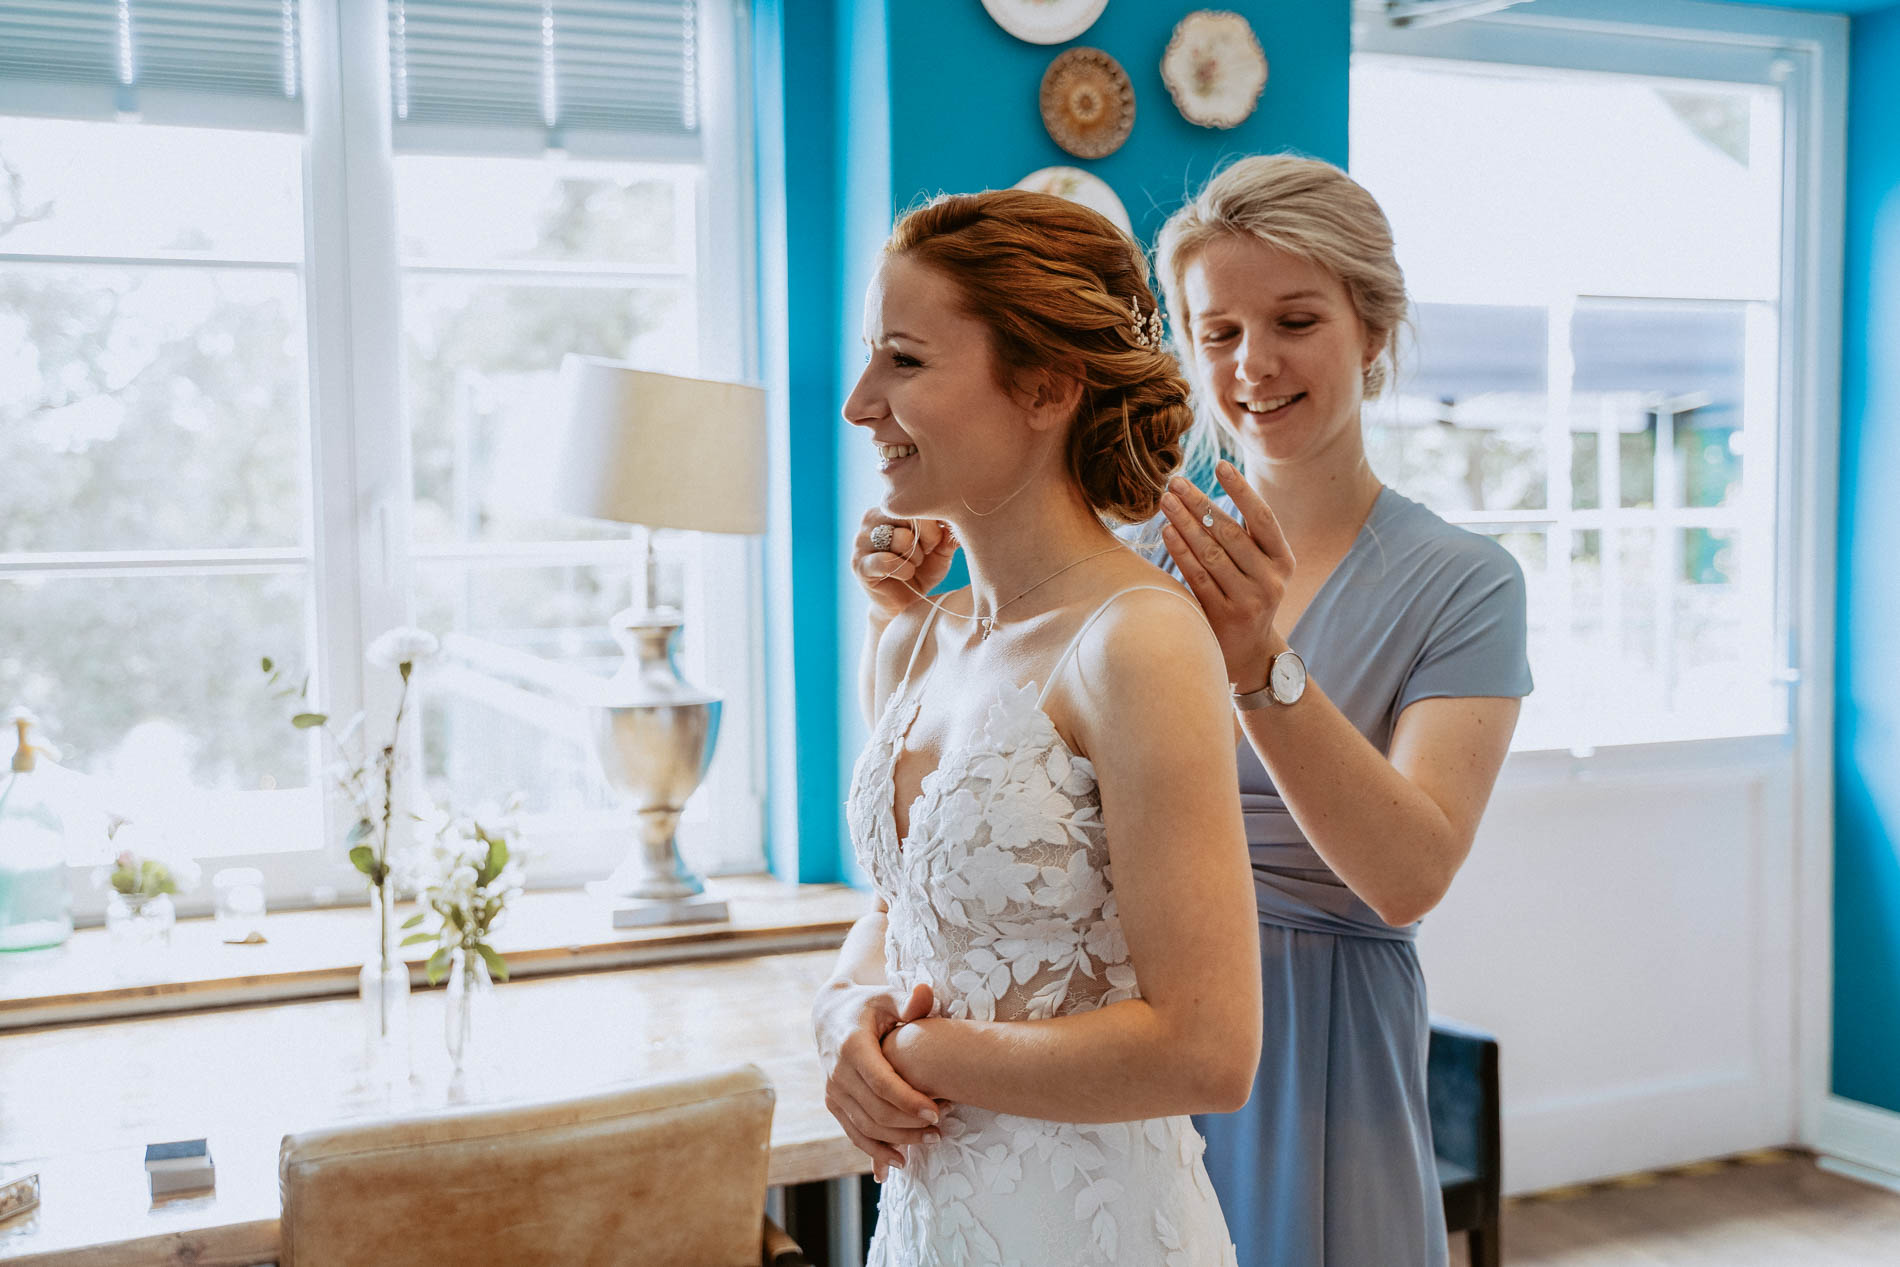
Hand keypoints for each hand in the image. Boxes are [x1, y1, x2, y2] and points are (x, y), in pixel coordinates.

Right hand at [814, 979, 940, 1181]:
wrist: (830, 1014)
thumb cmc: (868, 1004)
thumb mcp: (887, 995)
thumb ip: (909, 1000)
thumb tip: (925, 995)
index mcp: (852, 1046)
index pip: (882, 1083)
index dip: (909, 1102)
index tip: (938, 1113)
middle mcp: (837, 1073)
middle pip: (876, 1111)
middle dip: (911, 1125)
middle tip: (943, 1128)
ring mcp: (833, 1091)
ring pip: (867, 1127)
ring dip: (900, 1139)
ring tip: (932, 1140)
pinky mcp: (833, 1103)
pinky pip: (854, 1133)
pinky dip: (876, 1151)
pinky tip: (899, 1162)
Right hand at [853, 510, 958, 622]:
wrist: (905, 604)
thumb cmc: (923, 571)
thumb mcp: (941, 550)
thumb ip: (947, 533)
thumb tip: (961, 520)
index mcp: (889, 509)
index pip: (916, 504)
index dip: (933, 525)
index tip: (936, 542)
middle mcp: (871, 519)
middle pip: (908, 517)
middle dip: (927, 541)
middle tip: (925, 554)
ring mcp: (861, 542)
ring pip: (900, 539)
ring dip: (915, 557)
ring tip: (913, 565)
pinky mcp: (859, 565)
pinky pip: (886, 561)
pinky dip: (904, 570)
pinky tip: (906, 575)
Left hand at [1158, 461, 1294, 692]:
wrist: (1250, 652)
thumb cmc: (1248, 594)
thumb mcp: (1260, 567)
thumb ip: (1246, 536)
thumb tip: (1213, 490)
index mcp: (1282, 560)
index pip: (1263, 518)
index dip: (1241, 490)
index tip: (1220, 465)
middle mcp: (1271, 579)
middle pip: (1230, 532)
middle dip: (1200, 503)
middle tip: (1175, 482)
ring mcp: (1249, 600)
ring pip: (1211, 553)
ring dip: (1185, 523)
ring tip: (1166, 501)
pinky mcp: (1225, 617)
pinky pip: (1198, 577)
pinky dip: (1181, 551)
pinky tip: (1167, 531)